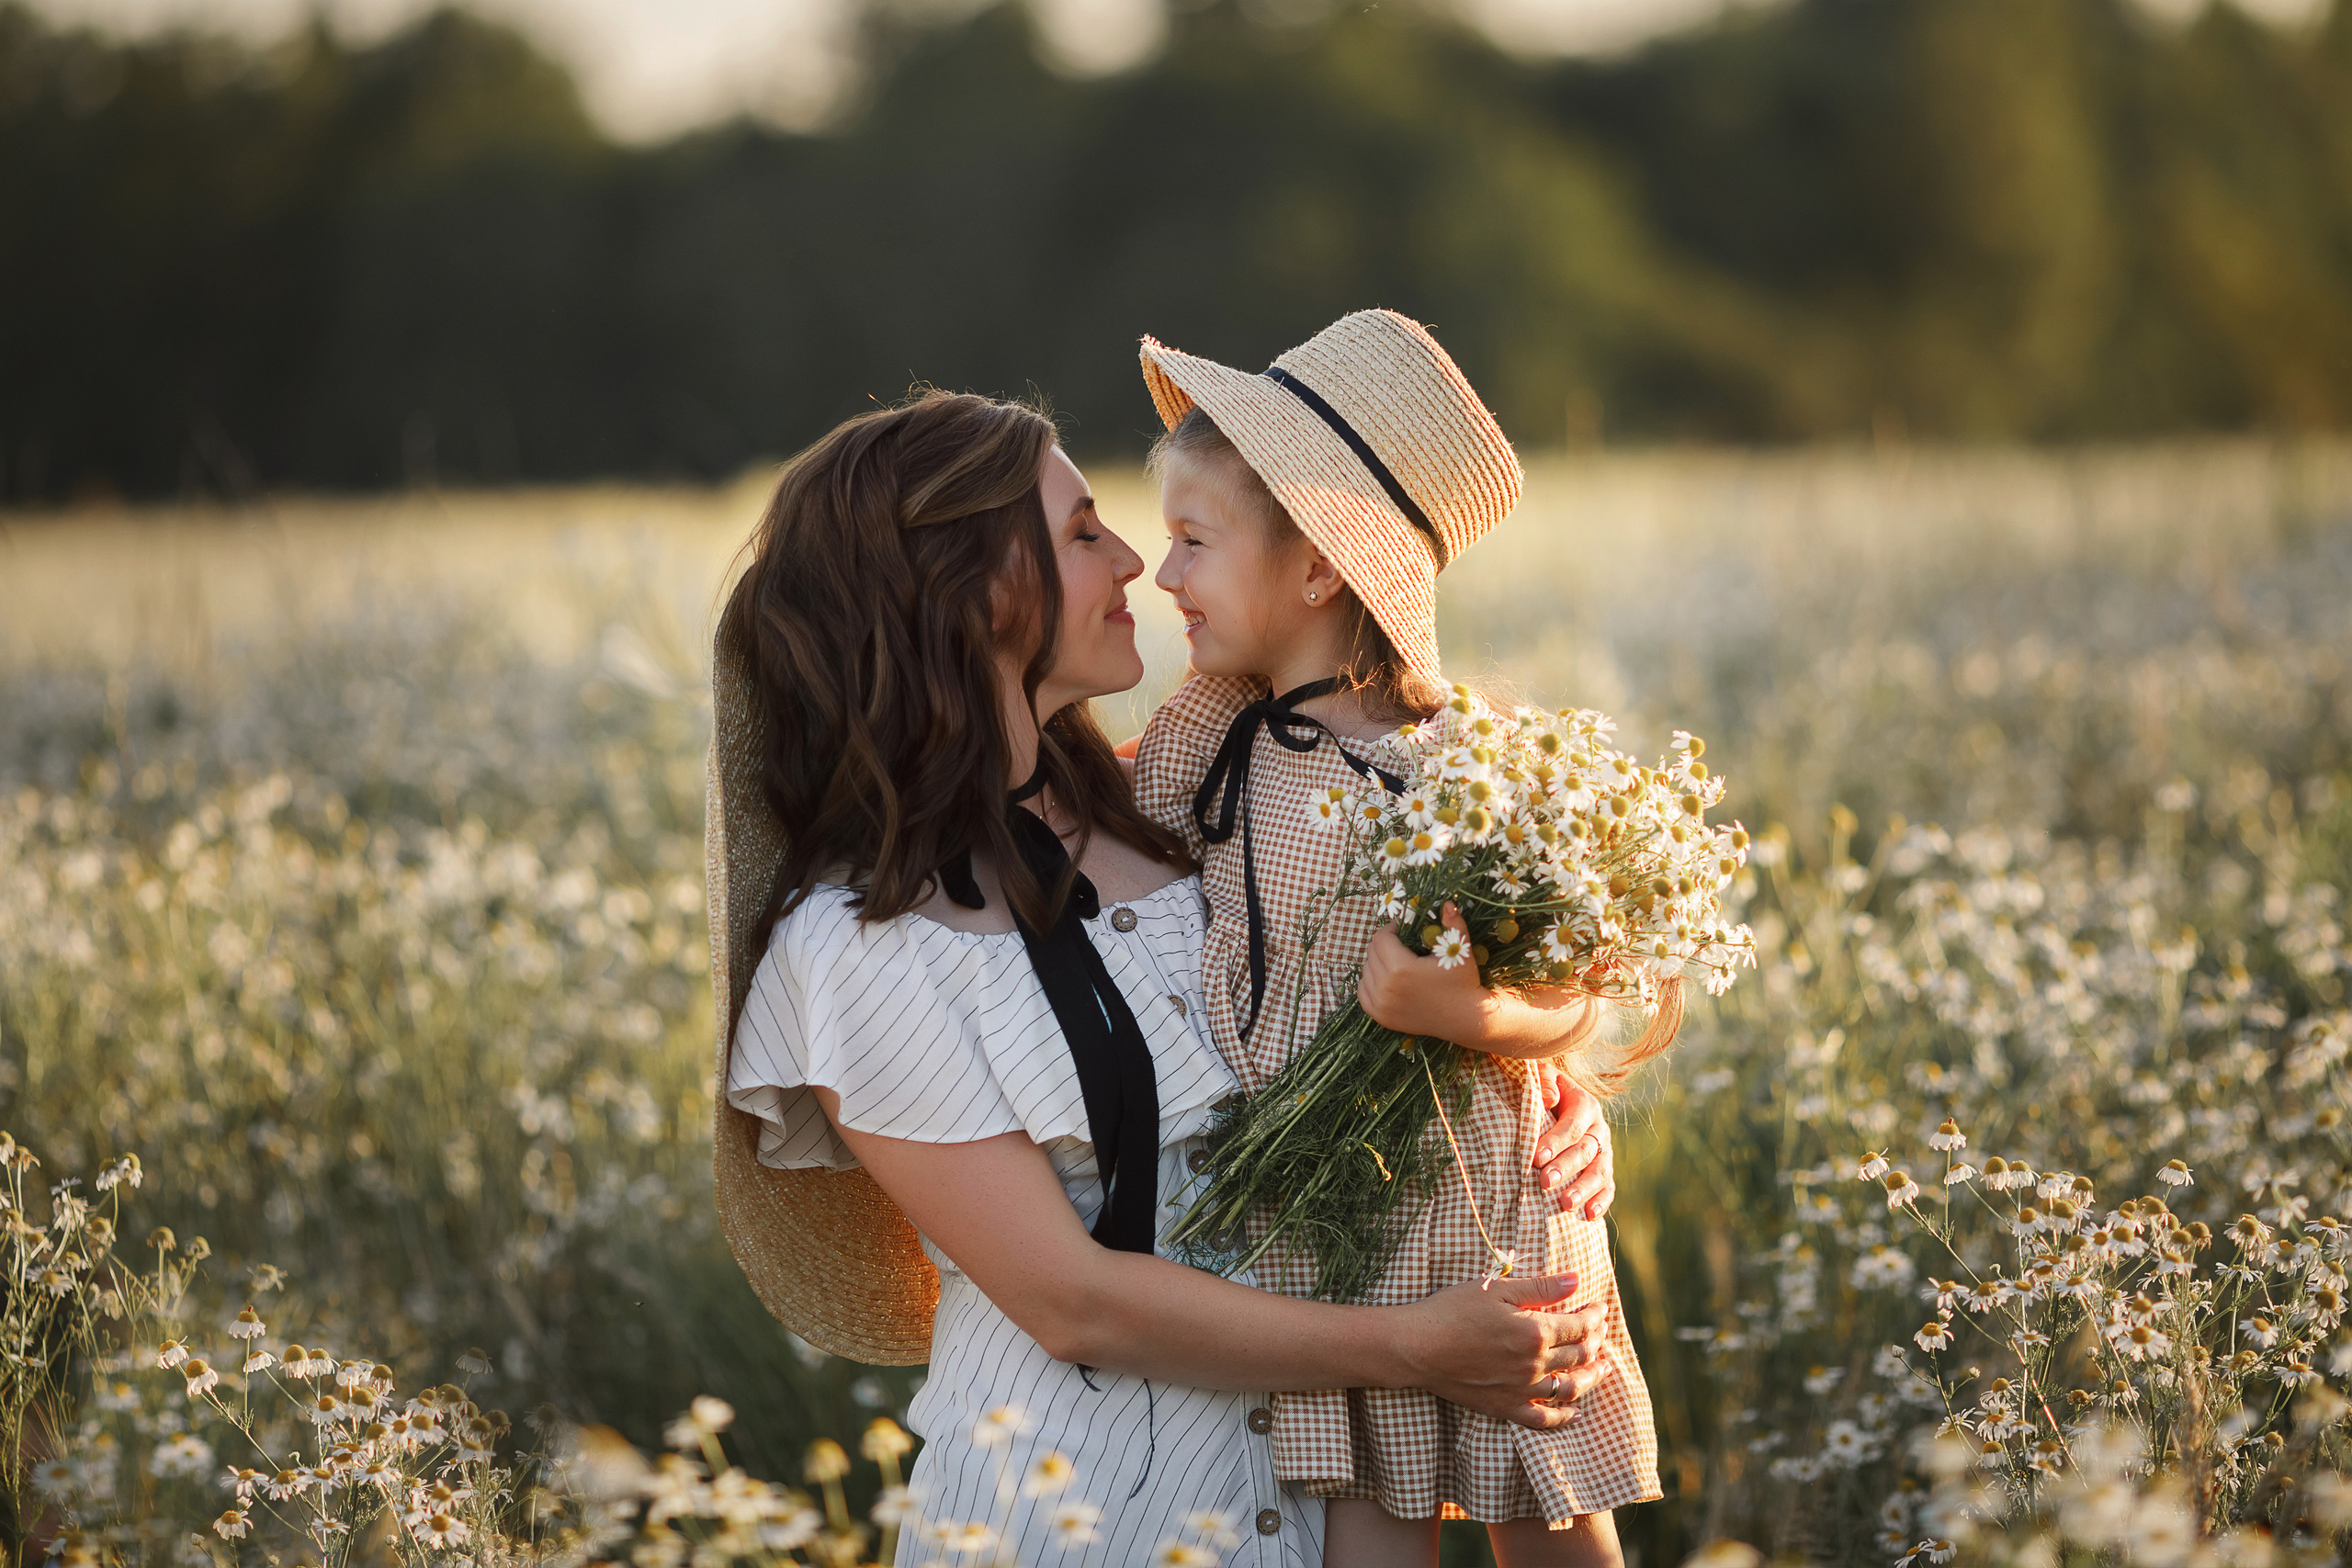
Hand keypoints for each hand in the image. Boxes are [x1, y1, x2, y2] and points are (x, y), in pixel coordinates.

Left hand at [1357, 902, 1486, 1042]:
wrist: (1466, 1018)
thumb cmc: (1463, 981)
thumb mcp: (1460, 950)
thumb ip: (1453, 923)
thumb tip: (1447, 902)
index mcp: (1400, 968)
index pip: (1380, 938)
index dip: (1391, 930)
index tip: (1402, 930)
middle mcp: (1385, 987)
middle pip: (1371, 953)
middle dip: (1384, 945)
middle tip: (1401, 945)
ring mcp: (1381, 1005)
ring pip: (1365, 971)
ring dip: (1377, 963)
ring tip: (1397, 962)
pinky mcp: (1381, 1017)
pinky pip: (1363, 992)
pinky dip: (1371, 982)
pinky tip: (1387, 979)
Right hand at [1391, 1272, 1615, 1430]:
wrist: (1418, 1346)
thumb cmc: (1453, 1310)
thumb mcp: (1496, 1288)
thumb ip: (1541, 1287)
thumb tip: (1577, 1281)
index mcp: (1535, 1332)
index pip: (1579, 1326)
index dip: (1595, 1316)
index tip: (1600, 1307)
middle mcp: (1534, 1364)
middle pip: (1579, 1355)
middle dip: (1596, 1341)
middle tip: (1601, 1331)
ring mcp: (1522, 1390)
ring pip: (1570, 1388)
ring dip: (1591, 1377)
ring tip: (1603, 1368)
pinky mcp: (1506, 1407)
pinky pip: (1543, 1418)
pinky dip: (1564, 1416)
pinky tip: (1574, 1411)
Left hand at [1532, 1067, 1616, 1220]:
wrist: (1556, 1103)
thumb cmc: (1543, 1092)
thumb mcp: (1542, 1076)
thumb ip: (1545, 1082)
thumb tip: (1550, 1099)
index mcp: (1585, 1104)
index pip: (1573, 1125)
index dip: (1556, 1141)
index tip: (1536, 1157)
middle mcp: (1599, 1129)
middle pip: (1585, 1151)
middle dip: (1565, 1168)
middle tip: (1544, 1182)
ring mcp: (1604, 1153)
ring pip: (1599, 1172)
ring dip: (1583, 1189)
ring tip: (1565, 1204)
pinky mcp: (1604, 1172)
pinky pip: (1608, 1188)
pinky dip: (1600, 1202)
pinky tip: (1588, 1215)